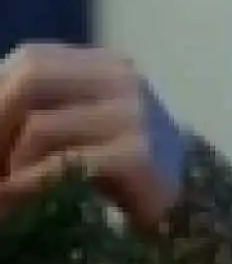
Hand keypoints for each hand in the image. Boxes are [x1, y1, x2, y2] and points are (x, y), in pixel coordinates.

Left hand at [0, 43, 184, 230]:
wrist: (183, 202)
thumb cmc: (117, 166)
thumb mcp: (78, 126)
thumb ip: (41, 111)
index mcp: (104, 64)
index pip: (31, 60)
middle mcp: (121, 76)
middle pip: (31, 78)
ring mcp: (132, 112)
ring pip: (38, 126)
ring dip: (7, 167)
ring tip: (4, 191)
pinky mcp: (137, 152)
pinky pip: (60, 165)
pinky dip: (27, 187)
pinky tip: (19, 203)